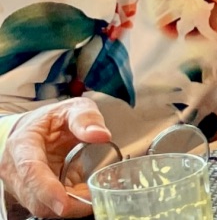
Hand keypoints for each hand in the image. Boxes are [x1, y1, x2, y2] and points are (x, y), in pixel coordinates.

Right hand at [0, 98, 110, 217]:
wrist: (32, 129)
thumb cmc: (50, 119)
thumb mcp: (71, 108)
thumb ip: (85, 118)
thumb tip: (101, 135)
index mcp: (22, 145)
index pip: (31, 171)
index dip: (47, 190)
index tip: (63, 204)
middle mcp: (16, 170)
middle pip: (36, 198)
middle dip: (66, 204)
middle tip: (94, 197)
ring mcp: (21, 185)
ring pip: (42, 207)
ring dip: (70, 206)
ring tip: (93, 194)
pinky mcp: (32, 195)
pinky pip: (49, 206)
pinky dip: (69, 205)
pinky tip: (85, 195)